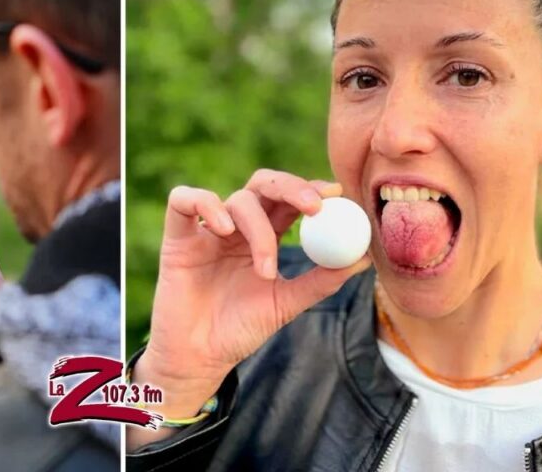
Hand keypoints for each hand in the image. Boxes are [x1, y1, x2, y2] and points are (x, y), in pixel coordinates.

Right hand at [135, 170, 370, 423]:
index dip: (311, 190)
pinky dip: (205, 204)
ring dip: (258, 229)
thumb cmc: (240, 330)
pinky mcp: (177, 236)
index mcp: (264, 236)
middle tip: (314, 206)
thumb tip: (364, 259)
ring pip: (237, 200)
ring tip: (265, 270)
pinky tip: (222, 229)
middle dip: (292, 188)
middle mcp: (237, 226)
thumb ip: (320, 281)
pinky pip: (184, 200)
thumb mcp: (286, 304)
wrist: (200, 357)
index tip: (336, 195)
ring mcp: (207, 229)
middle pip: (264, 185)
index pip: (289, 199)